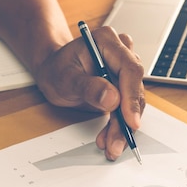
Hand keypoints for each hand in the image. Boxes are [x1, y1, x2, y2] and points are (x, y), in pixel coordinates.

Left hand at [34, 26, 145, 160]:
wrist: (52, 73)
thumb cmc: (56, 69)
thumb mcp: (66, 78)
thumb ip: (88, 87)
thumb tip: (112, 99)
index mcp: (106, 41)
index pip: (129, 68)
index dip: (132, 96)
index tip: (130, 120)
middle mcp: (120, 53)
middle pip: (133, 88)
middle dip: (126, 119)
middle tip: (116, 142)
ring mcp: (123, 69)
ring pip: (133, 101)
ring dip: (123, 127)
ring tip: (110, 145)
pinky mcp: (123, 85)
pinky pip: (127, 107)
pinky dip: (119, 125)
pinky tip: (109, 138)